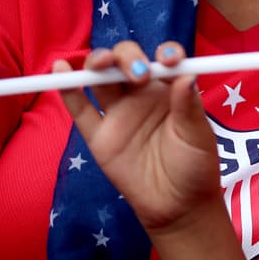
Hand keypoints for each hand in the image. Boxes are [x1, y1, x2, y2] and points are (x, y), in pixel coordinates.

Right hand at [53, 42, 221, 232]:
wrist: (177, 206)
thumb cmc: (195, 166)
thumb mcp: (198, 136)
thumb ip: (188, 107)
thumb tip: (186, 75)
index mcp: (169, 89)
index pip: (162, 60)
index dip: (165, 53)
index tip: (170, 60)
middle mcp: (141, 95)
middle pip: (126, 61)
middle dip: (128, 56)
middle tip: (139, 74)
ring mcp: (118, 114)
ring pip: (101, 78)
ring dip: (98, 62)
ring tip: (101, 63)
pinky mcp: (99, 136)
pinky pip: (81, 109)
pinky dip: (68, 89)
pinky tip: (60, 70)